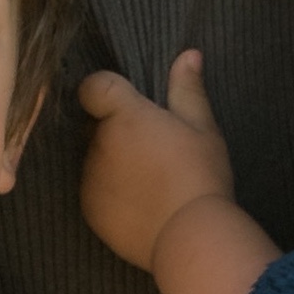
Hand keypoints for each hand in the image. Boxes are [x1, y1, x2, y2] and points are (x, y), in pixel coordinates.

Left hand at [75, 53, 233, 270]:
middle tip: (152, 148)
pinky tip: (142, 203)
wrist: (189, 238)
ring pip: (94, 160)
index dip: (104, 90)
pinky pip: (94, 192)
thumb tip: (188, 54)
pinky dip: (110, 193)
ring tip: (150, 181)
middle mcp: (98, 144)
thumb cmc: (200, 176)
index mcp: (124, 116)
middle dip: (115, 131)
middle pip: (95, 127)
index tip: (125, 102)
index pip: (93, 87)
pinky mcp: (90, 210)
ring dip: (112, 163)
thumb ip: (187, 90)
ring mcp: (90, 179)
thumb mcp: (203, 129)